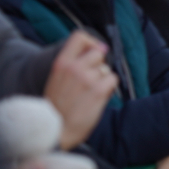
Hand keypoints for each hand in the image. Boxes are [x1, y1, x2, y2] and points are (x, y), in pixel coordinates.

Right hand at [45, 31, 118, 149]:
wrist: (56, 131)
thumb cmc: (57, 107)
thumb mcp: (57, 79)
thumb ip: (74, 63)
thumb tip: (101, 48)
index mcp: (61, 64)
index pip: (79, 36)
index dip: (91, 42)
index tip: (93, 52)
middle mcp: (74, 68)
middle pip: (99, 52)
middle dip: (98, 65)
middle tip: (89, 81)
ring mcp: (86, 79)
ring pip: (106, 69)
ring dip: (102, 79)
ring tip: (89, 93)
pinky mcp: (98, 91)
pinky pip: (112, 79)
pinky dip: (108, 88)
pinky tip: (96, 98)